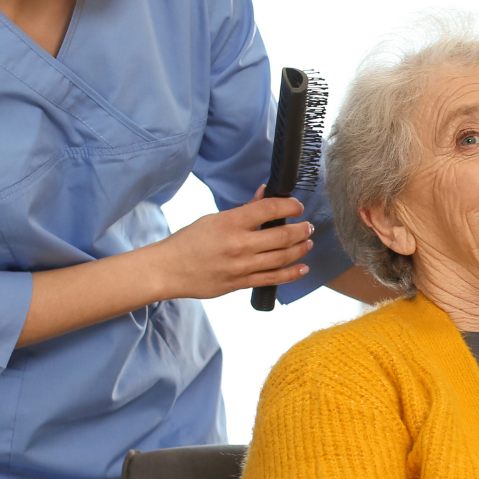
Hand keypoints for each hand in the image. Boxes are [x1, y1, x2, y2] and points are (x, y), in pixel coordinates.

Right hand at [148, 189, 312, 299]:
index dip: (289, 206)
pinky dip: (291, 273)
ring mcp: (241, 266)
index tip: (297, 206)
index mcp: (230, 222)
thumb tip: (264, 194)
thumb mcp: (214, 218)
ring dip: (300, 249)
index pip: (268, 209)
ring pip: (282, 257)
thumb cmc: (189, 241)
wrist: (169, 270)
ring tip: (308, 242)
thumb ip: (243, 209)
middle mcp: (239, 244)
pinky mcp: (241, 283)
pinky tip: (302, 268)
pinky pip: (273, 278)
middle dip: (301, 229)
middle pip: (282, 235)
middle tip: (308, 226)